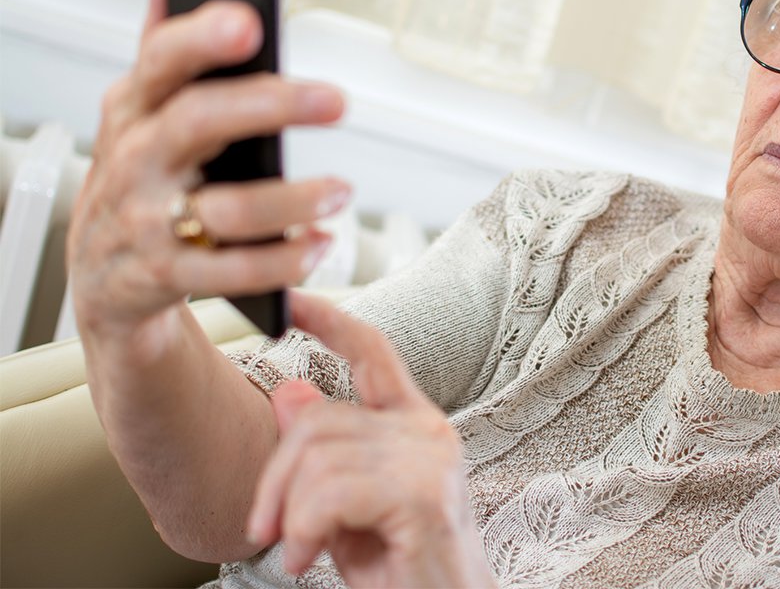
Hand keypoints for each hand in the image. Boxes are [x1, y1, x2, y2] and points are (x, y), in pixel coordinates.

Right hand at [67, 0, 347, 350]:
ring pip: (223, 209)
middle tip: (336, 100)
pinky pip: (229, 273)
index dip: (202, 38)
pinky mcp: (164, 277)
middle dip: (269, 107)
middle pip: (197, 123)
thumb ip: (163, 45)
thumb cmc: (140, 174)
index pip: (162, 61)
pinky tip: (320, 246)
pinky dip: (281, 262)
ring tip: (341, 190)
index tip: (251, 19)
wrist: (103, 275)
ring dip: (291, 200)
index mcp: (133, 109)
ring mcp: (145, 222)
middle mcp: (133, 161)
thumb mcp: (141, 109)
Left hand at [247, 292, 494, 588]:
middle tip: (266, 529)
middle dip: (274, 480)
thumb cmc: (400, 568)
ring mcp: (430, 460)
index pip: (372, 352)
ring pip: (317, 456)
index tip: (290, 299)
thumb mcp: (343, 505)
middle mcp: (429, 431)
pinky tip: (311, 556)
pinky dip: (305, 529)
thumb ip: (323, 452)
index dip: (329, 320)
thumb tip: (288, 392)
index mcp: (414, 424)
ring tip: (300, 551)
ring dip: (289, 514)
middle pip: (317, 420)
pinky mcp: (422, 495)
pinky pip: (330, 491)